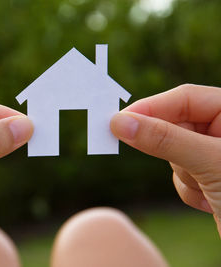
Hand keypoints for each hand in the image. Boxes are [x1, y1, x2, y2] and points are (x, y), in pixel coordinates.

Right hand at [110, 84, 220, 235]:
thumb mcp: (211, 162)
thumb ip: (165, 139)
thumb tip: (121, 123)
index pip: (185, 98)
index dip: (151, 107)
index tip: (120, 120)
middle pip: (176, 125)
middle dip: (170, 148)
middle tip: (137, 149)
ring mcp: (216, 155)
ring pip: (175, 153)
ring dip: (183, 174)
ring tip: (208, 189)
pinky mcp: (209, 177)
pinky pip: (180, 175)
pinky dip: (189, 190)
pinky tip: (210, 201)